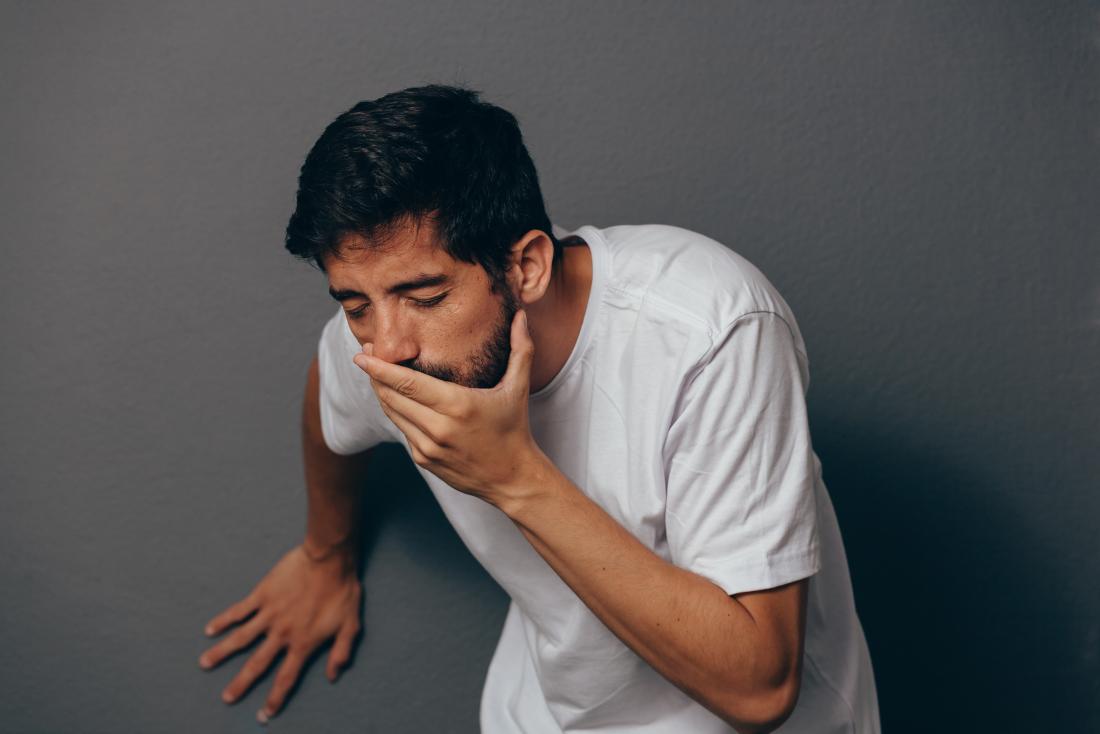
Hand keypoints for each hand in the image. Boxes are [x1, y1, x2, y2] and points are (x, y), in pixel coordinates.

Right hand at [198, 543, 361, 723]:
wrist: (329, 559)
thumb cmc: (343, 590)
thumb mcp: (351, 625)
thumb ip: (341, 651)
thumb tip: (333, 675)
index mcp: (303, 642)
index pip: (286, 678)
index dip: (275, 698)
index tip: (264, 714)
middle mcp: (282, 633)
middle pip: (257, 664)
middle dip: (241, 683)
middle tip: (226, 698)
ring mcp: (270, 613)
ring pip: (241, 638)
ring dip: (221, 653)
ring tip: (204, 664)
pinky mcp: (262, 594)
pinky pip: (239, 610)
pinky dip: (224, 620)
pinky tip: (209, 629)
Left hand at [353, 308, 546, 507]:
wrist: (511, 478)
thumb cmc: (514, 428)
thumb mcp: (518, 388)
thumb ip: (520, 348)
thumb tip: (521, 315)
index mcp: (458, 406)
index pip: (408, 383)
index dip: (380, 368)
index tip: (362, 353)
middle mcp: (439, 428)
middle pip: (392, 396)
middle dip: (375, 374)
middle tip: (366, 354)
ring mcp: (427, 447)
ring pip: (392, 413)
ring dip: (381, 392)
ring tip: (376, 372)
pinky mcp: (423, 459)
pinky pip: (402, 429)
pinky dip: (396, 411)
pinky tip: (396, 398)